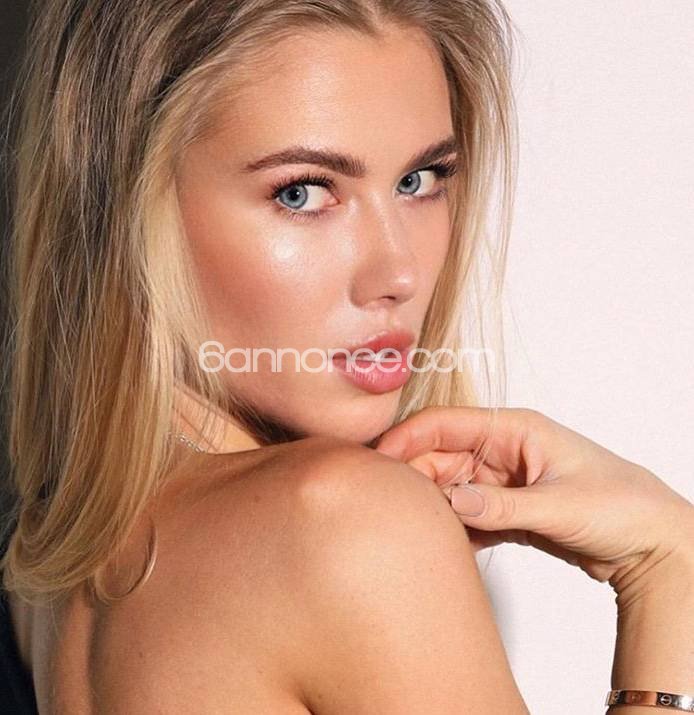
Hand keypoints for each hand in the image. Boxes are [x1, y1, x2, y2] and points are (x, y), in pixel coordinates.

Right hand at [375, 406, 693, 608]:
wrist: (653, 545)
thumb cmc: (621, 506)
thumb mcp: (558, 505)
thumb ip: (500, 506)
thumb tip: (449, 503)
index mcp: (514, 429)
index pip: (445, 424)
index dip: (407, 438)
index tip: (378, 461)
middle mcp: (502, 450)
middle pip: (439, 457)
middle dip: (414, 477)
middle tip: (391, 504)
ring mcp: (502, 481)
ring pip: (448, 487)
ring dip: (432, 505)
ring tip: (413, 527)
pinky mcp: (505, 510)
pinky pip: (466, 514)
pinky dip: (454, 527)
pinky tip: (445, 544)